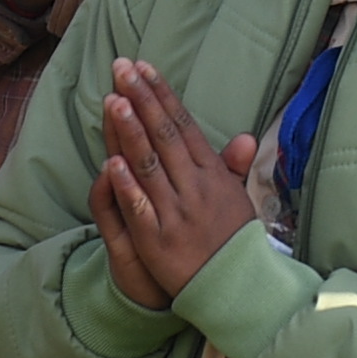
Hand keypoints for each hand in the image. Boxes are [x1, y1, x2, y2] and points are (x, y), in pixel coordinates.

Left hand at [91, 58, 260, 311]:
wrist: (237, 290)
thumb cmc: (233, 242)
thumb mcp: (239, 200)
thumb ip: (233, 167)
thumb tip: (245, 136)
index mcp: (212, 175)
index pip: (184, 125)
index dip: (162, 95)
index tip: (143, 67)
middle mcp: (194, 188)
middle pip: (164, 136)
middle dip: (141, 99)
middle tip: (121, 68)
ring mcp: (175, 213)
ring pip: (149, 166)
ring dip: (131, 132)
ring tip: (114, 100)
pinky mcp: (157, 241)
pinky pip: (140, 209)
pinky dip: (127, 186)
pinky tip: (111, 162)